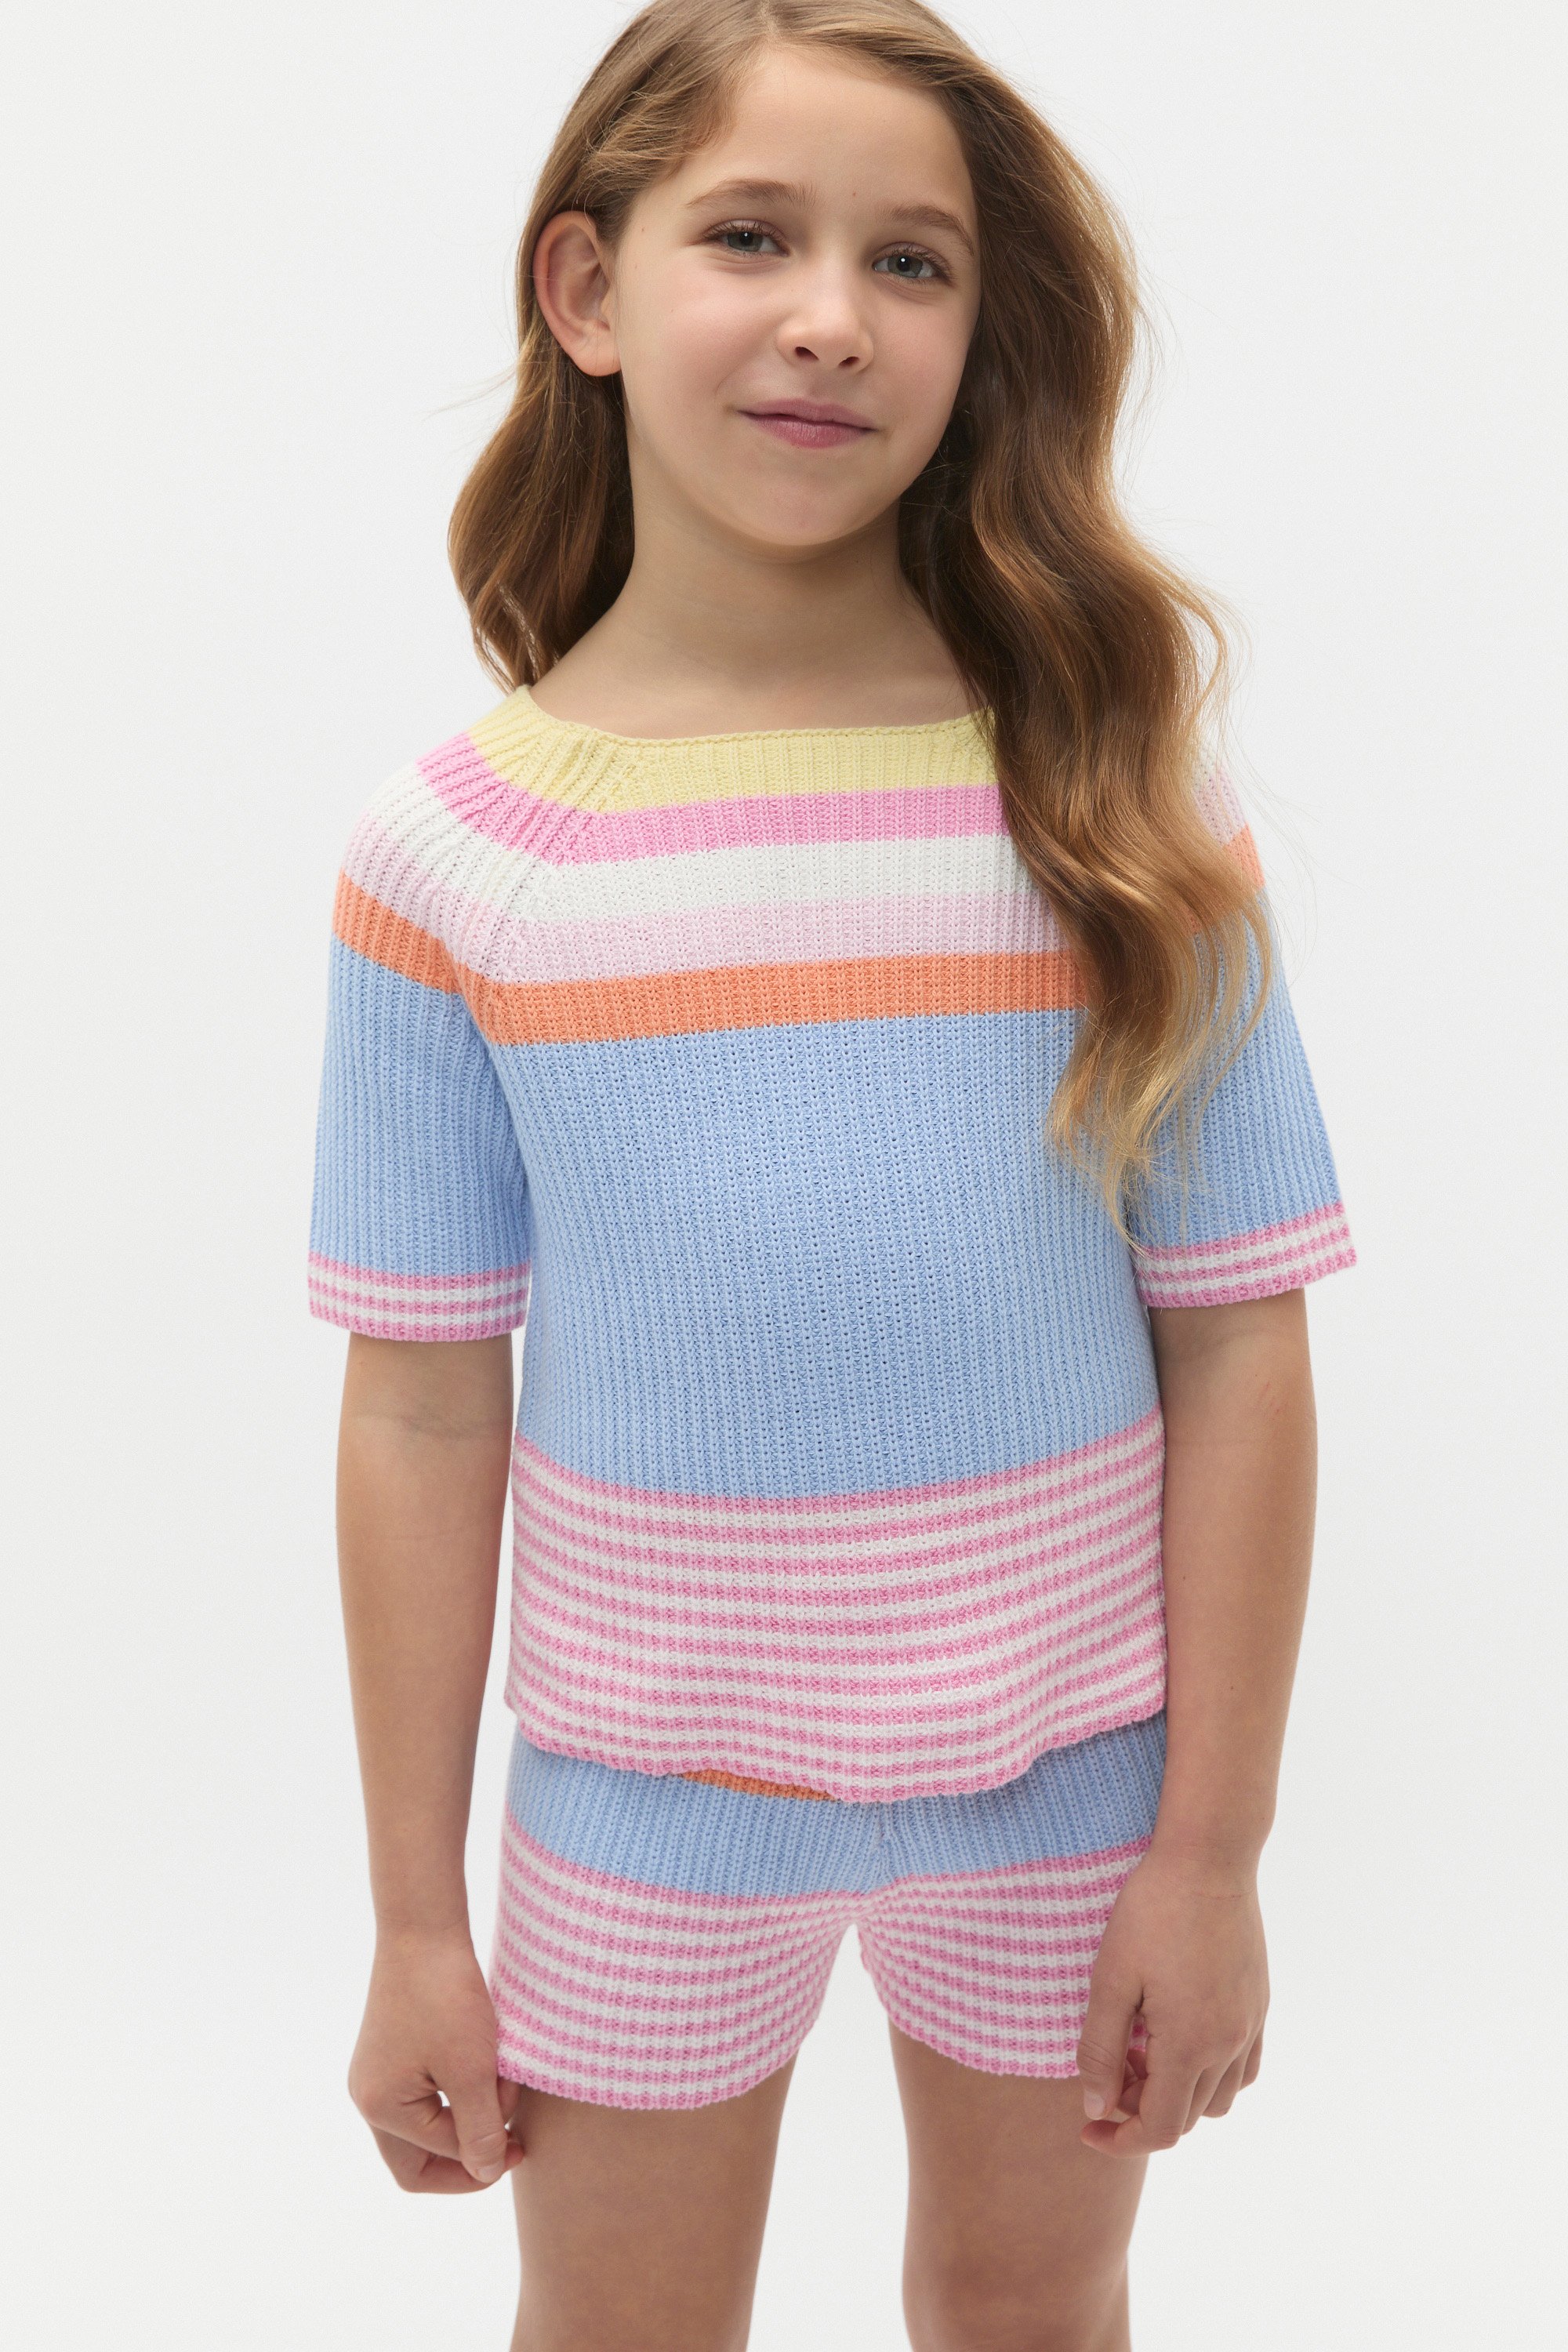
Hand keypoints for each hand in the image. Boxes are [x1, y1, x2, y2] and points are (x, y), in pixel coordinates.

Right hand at [348, 1927, 524, 2192]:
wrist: (425, 1928)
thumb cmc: (446, 1998)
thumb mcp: (472, 2070)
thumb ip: (479, 2130)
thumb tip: (485, 2175)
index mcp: (381, 2108)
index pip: (435, 2161)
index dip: (482, 2158)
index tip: (518, 2142)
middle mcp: (369, 2096)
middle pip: (420, 2156)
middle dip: (469, 2149)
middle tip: (512, 2138)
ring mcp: (378, 2072)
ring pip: (428, 2121)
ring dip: (469, 2113)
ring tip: (503, 2083)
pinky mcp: (394, 2049)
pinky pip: (428, 2091)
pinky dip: (460, 2088)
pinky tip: (489, 2066)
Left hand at [1074, 1843, 1267, 2155]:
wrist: (1209, 1856)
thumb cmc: (1151, 1910)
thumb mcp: (1110, 1978)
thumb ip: (1101, 2050)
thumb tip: (1098, 2110)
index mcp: (1192, 2044)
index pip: (1161, 2129)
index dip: (1120, 2141)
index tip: (1087, 2128)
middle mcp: (1230, 2044)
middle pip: (1187, 2117)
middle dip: (1141, 2110)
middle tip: (1108, 2070)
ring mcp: (1251, 2024)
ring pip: (1218, 2097)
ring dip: (1177, 2093)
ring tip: (1140, 2048)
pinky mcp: (1259, 2003)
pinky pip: (1242, 2067)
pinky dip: (1210, 2074)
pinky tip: (1177, 2038)